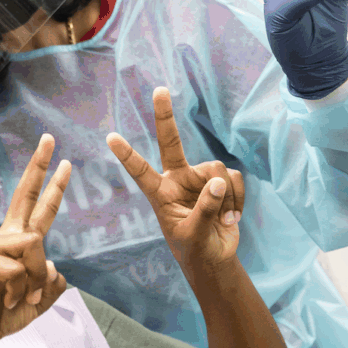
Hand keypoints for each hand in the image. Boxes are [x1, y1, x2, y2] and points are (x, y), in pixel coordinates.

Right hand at [0, 134, 70, 347]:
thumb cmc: (4, 311)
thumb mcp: (39, 298)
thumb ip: (52, 282)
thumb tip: (55, 265)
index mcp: (20, 243)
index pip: (39, 208)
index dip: (53, 185)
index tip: (64, 161)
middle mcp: (6, 239)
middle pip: (26, 196)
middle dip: (40, 167)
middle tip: (49, 139)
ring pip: (35, 247)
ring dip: (35, 279)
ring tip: (19, 297)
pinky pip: (20, 270)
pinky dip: (20, 291)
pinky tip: (5, 299)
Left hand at [107, 88, 243, 277]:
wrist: (215, 258)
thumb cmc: (195, 250)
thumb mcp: (194, 234)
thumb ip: (204, 209)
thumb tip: (217, 181)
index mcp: (160, 194)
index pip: (140, 171)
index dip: (127, 155)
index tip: (109, 137)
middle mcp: (178, 179)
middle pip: (171, 142)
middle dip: (165, 116)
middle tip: (159, 89)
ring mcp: (200, 178)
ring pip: (217, 169)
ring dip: (226, 197)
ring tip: (222, 220)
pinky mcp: (221, 181)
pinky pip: (234, 178)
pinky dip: (238, 199)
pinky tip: (232, 218)